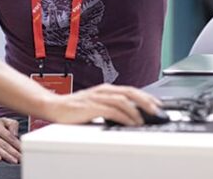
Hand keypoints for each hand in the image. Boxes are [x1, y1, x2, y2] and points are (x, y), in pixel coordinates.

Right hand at [0, 118, 21, 163]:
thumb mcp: (2, 122)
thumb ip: (12, 124)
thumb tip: (15, 134)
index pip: (9, 136)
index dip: (17, 144)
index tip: (23, 151)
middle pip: (3, 143)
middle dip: (13, 152)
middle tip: (20, 158)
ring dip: (6, 156)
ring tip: (14, 161)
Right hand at [47, 84, 161, 125]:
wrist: (54, 106)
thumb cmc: (74, 107)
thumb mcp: (96, 104)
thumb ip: (110, 107)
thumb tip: (129, 115)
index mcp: (105, 89)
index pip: (130, 90)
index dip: (146, 96)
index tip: (158, 104)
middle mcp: (103, 90)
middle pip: (129, 92)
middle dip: (146, 101)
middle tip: (157, 110)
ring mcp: (97, 97)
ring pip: (122, 100)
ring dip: (136, 110)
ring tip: (144, 120)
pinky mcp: (91, 106)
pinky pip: (112, 110)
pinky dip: (124, 117)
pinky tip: (130, 123)